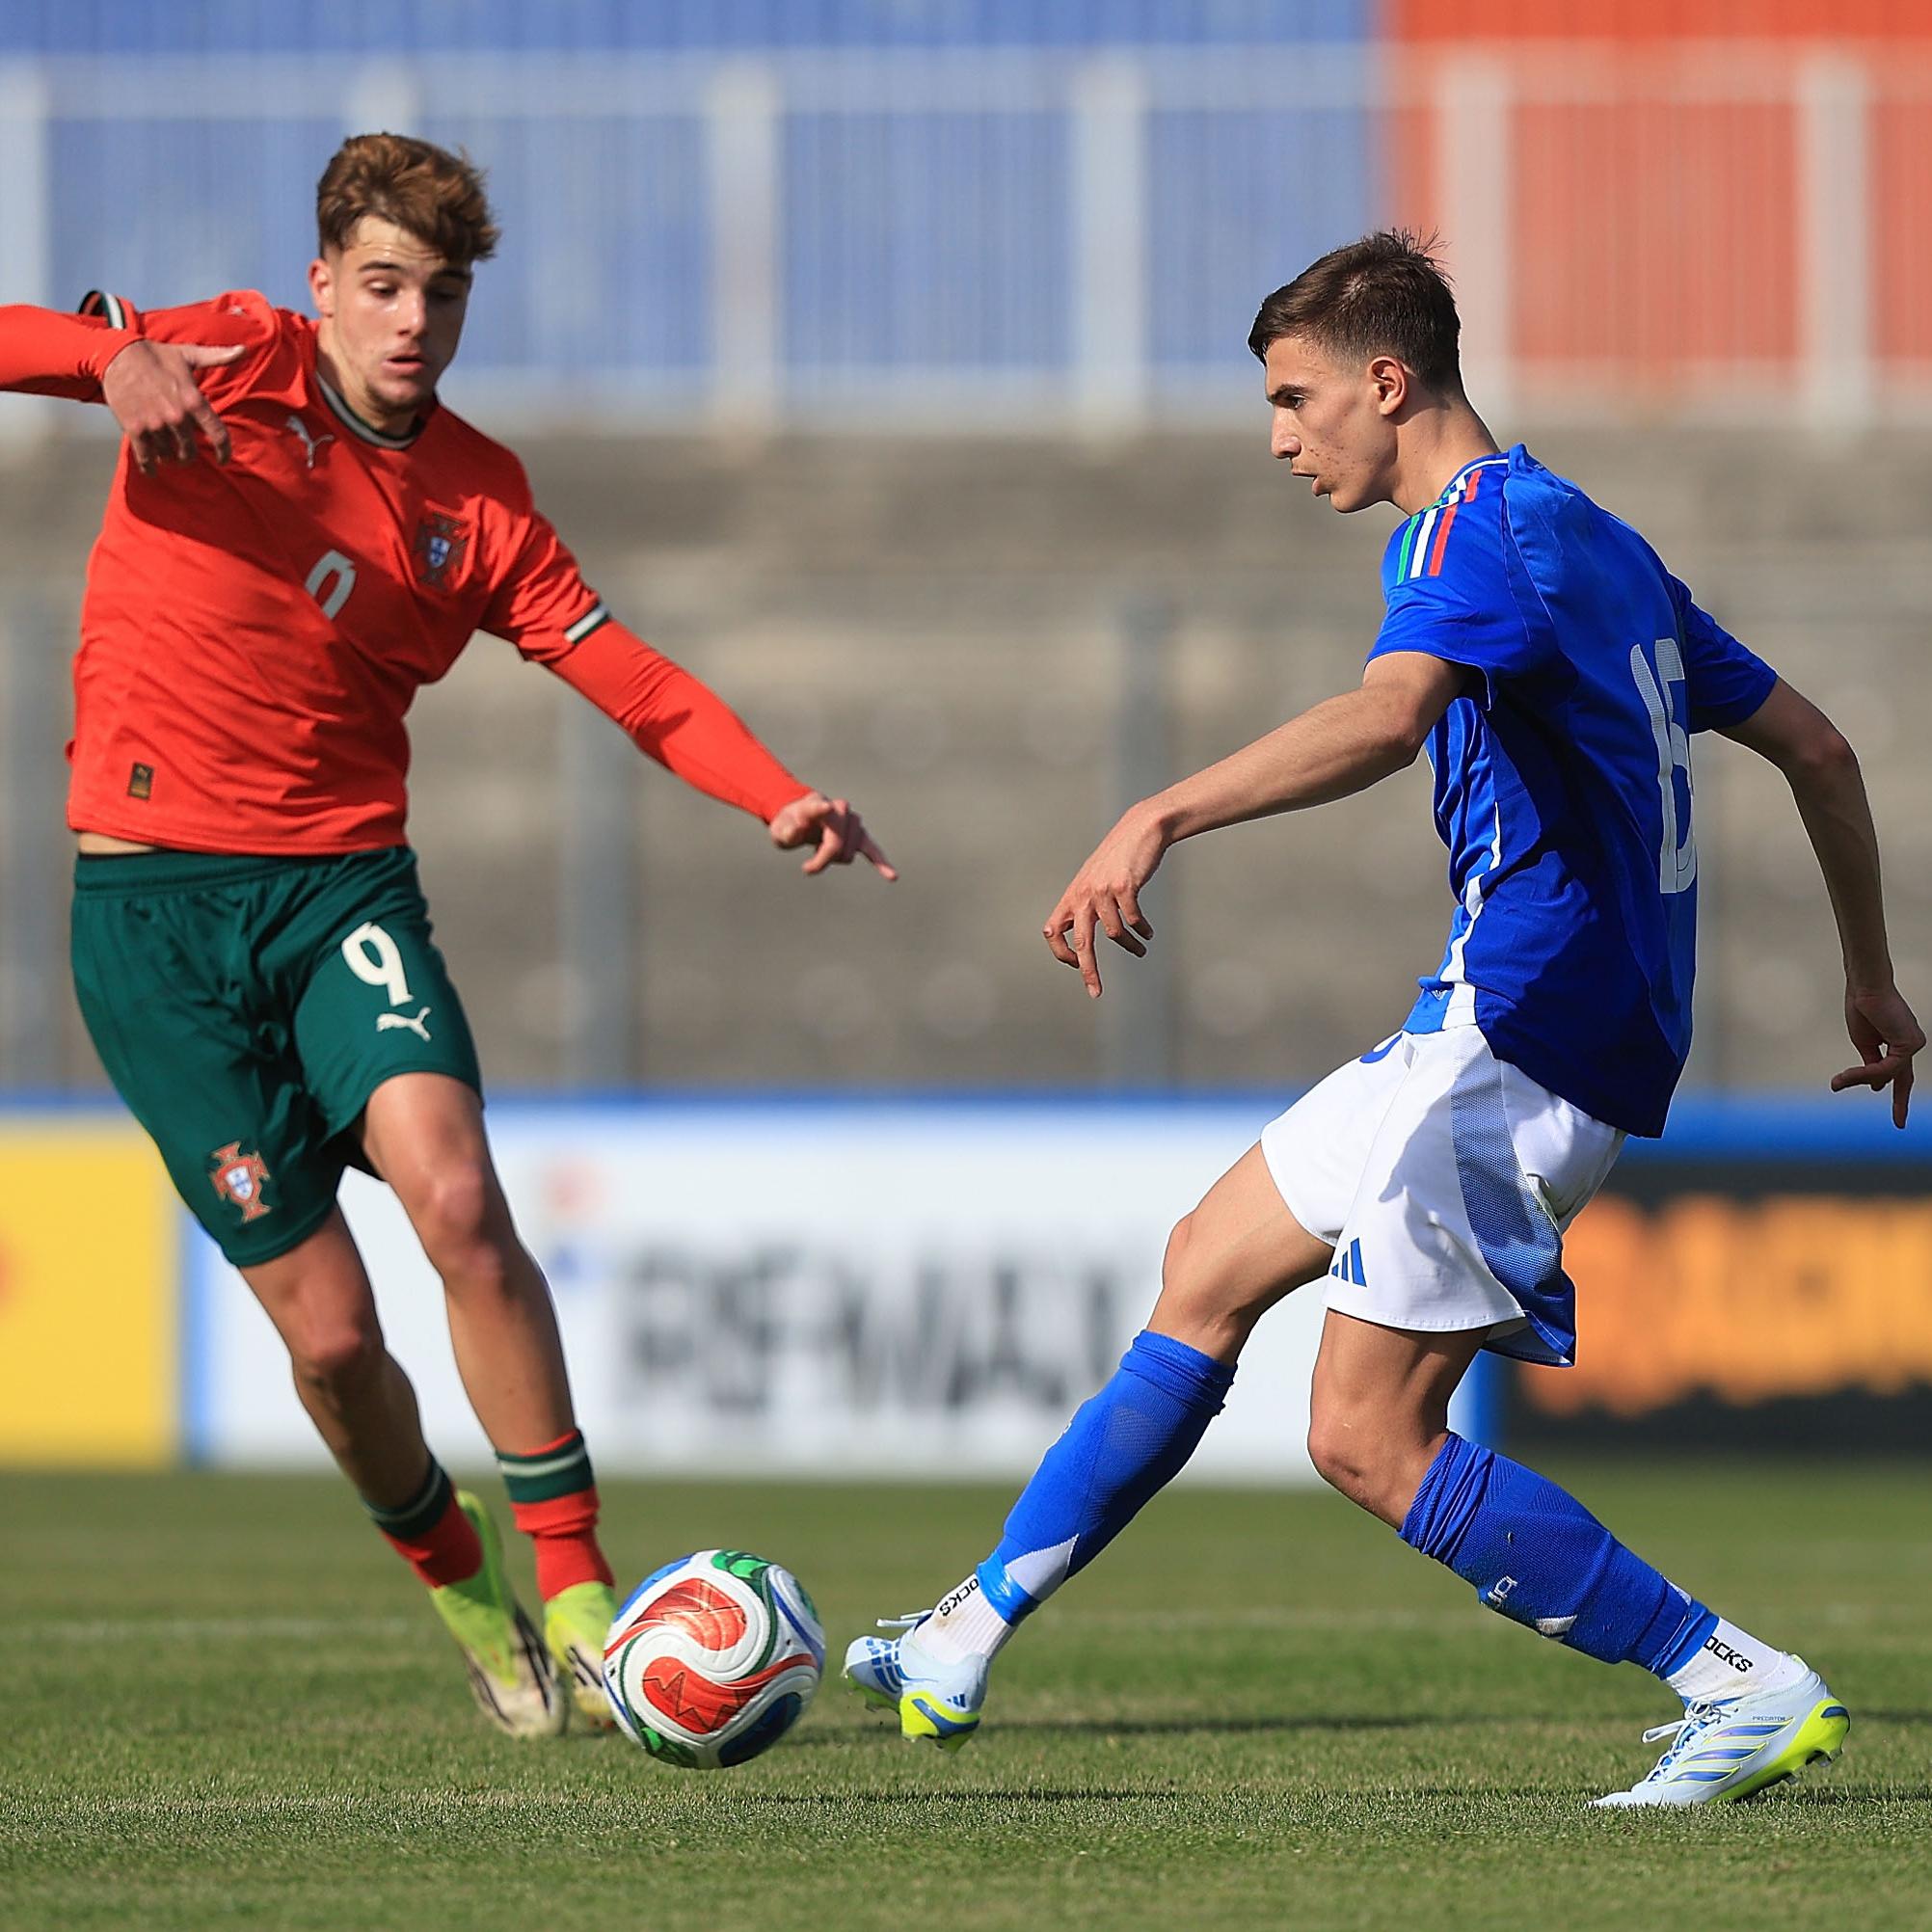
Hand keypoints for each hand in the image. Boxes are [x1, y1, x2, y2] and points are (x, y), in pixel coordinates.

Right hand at [100, 338, 244, 473]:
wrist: (117, 354)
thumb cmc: (157, 355)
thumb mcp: (190, 354)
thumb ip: (218, 357)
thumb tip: (244, 350)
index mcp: (194, 400)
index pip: (218, 435)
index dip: (224, 451)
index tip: (224, 459)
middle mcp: (177, 415)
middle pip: (190, 450)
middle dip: (189, 455)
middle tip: (186, 455)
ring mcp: (155, 423)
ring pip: (168, 454)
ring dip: (169, 457)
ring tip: (167, 454)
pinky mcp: (135, 428)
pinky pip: (146, 457)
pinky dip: (149, 466)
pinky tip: (151, 470)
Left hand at [769, 791, 895, 878]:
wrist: (802, 818)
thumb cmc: (789, 824)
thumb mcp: (779, 829)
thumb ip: (786, 830)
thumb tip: (795, 830)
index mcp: (816, 804)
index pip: (819, 810)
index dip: (820, 810)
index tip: (825, 807)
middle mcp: (839, 809)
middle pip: (835, 845)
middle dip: (822, 860)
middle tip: (807, 868)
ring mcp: (852, 821)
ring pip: (848, 854)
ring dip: (834, 859)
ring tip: (822, 850)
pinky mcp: (860, 835)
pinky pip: (873, 850)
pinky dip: (881, 863)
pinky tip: (892, 876)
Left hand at [1043, 803, 1167, 997]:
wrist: (1141, 829)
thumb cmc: (1118, 858)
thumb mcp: (1093, 880)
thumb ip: (1085, 904)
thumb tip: (1080, 937)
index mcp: (1072, 895)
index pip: (1052, 932)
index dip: (1061, 954)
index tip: (1078, 966)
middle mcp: (1083, 894)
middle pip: (1080, 942)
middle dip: (1088, 971)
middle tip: (1096, 992)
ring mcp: (1103, 890)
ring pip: (1114, 933)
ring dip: (1130, 946)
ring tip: (1141, 949)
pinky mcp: (1125, 886)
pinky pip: (1133, 920)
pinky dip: (1142, 931)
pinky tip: (1148, 934)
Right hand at [1831, 984, 1922, 1127]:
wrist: (1865, 985)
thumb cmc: (1861, 1007)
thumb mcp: (1864, 1042)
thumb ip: (1871, 1063)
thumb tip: (1876, 1087)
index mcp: (1898, 1043)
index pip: (1899, 1072)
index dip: (1894, 1090)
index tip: (1888, 1105)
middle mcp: (1910, 1044)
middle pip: (1903, 1078)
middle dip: (1900, 1102)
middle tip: (1899, 1124)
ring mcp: (1913, 1044)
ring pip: (1889, 1074)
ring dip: (1860, 1078)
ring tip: (1838, 1082)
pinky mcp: (1910, 1044)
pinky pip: (1888, 1067)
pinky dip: (1867, 1072)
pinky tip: (1850, 1075)